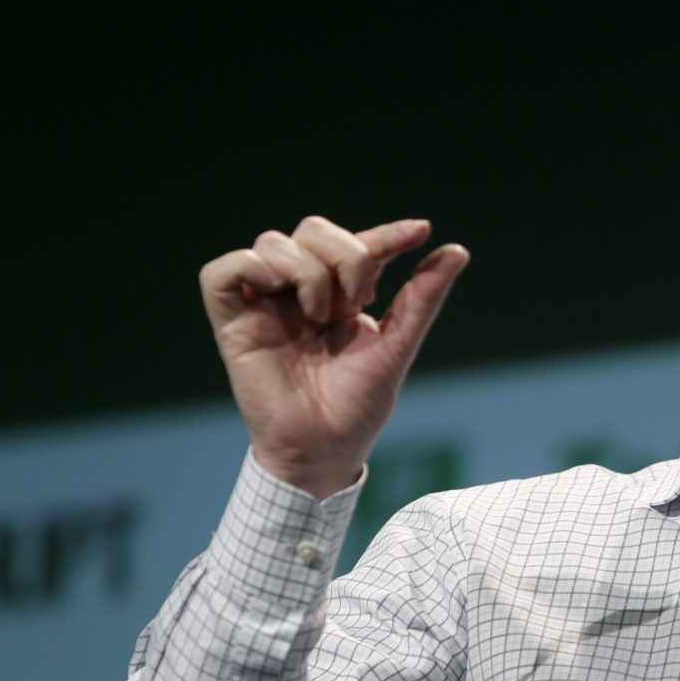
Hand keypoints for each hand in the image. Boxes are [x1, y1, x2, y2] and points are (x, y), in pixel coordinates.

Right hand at [199, 216, 469, 498]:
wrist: (324, 449)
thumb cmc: (358, 407)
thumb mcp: (397, 346)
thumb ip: (423, 299)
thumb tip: (458, 251)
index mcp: (339, 298)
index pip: (359, 246)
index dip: (388, 233)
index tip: (420, 231)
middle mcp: (300, 293)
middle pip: (313, 231)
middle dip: (346, 254)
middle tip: (360, 299)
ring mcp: (264, 303)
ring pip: (274, 242)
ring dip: (307, 270)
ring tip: (321, 317)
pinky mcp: (231, 320)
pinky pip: (222, 271)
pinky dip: (251, 267)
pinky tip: (278, 291)